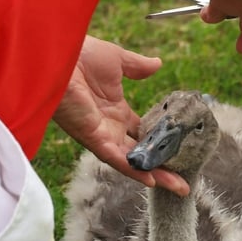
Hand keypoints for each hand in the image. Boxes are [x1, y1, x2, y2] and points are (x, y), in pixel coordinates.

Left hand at [53, 36, 189, 195]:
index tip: (182, 150)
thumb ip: (138, 67)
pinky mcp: (93, 138)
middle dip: (163, 167)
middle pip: (142, 153)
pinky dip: (134, 170)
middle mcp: (110, 128)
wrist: (56, 53)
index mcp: (115, 111)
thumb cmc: (80, 54)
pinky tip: (152, 180)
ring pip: (133, 162)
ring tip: (179, 187)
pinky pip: (117, 159)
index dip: (161, 142)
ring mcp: (102, 135)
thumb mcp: (117, 60)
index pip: (143, 133)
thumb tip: (158, 64)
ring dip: (156, 175)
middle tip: (185, 179)